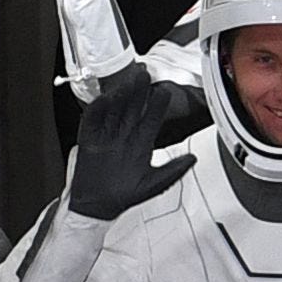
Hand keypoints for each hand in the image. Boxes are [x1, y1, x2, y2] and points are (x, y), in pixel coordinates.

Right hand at [69, 62, 199, 222]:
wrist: (97, 207)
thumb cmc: (124, 194)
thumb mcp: (154, 185)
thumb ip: (173, 171)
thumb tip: (193, 159)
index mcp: (141, 144)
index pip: (151, 119)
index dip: (157, 105)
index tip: (164, 91)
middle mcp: (124, 136)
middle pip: (132, 109)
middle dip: (138, 92)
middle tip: (144, 75)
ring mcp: (106, 136)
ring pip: (113, 111)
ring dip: (119, 96)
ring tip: (127, 83)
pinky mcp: (88, 140)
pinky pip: (91, 122)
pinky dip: (96, 111)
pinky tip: (103, 100)